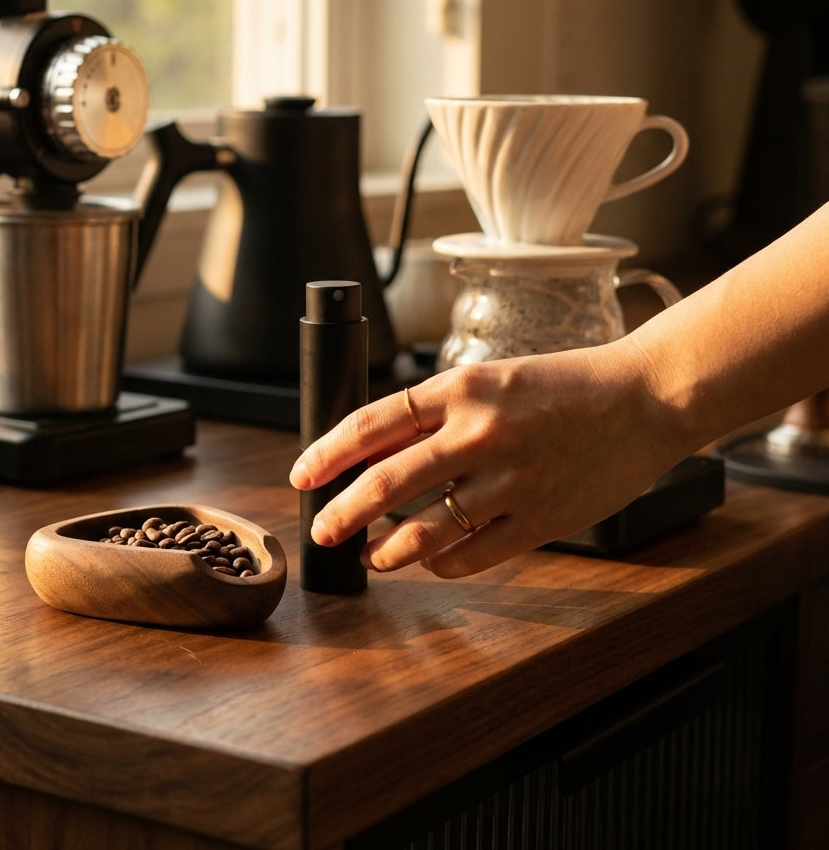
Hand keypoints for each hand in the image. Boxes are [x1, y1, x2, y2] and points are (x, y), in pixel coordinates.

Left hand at [289, 339, 686, 576]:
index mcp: (461, 388)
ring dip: (387, 551)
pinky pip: (472, 556)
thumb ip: (436, 414)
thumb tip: (375, 453)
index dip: (327, 453)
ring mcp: (510, 481)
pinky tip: (432, 563)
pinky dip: (441, 565)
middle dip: (342, 513)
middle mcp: (479, 434)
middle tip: (322, 530)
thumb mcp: (490, 379)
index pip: (371, 423)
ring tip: (372, 557)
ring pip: (425, 531)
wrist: (643, 400)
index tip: (302, 475)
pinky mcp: (540, 520)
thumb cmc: (563, 386)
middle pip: (386, 484)